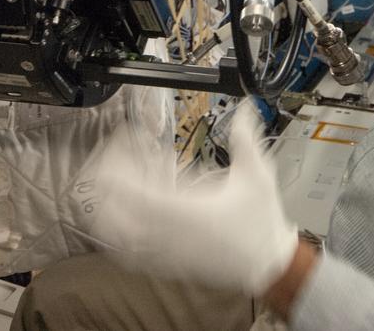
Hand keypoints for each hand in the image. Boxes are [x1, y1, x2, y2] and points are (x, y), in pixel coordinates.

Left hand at [90, 104, 299, 294]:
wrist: (269, 264)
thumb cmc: (262, 221)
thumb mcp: (257, 173)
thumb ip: (246, 138)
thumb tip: (244, 107)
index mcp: (187, 211)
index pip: (136, 193)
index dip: (117, 171)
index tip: (113, 149)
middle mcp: (170, 235)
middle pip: (116, 218)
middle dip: (104, 188)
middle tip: (107, 163)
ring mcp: (167, 253)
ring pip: (119, 240)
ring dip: (107, 213)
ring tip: (108, 189)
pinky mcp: (170, 266)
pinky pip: (132, 256)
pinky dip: (119, 238)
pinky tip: (121, 221)